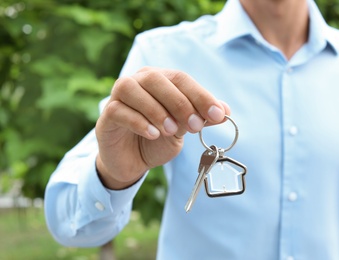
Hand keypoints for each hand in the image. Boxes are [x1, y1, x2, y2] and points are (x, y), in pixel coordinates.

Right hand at [95, 67, 229, 189]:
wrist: (132, 161)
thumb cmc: (158, 139)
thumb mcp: (183, 129)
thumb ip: (200, 117)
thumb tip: (225, 110)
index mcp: (159, 80)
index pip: (181, 79)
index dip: (200, 96)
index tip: (218, 115)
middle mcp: (138, 82)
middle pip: (157, 79)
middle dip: (180, 102)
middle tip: (195, 125)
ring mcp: (118, 97)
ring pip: (133, 89)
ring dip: (156, 110)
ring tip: (171, 130)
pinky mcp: (107, 116)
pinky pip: (119, 110)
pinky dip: (138, 121)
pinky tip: (153, 134)